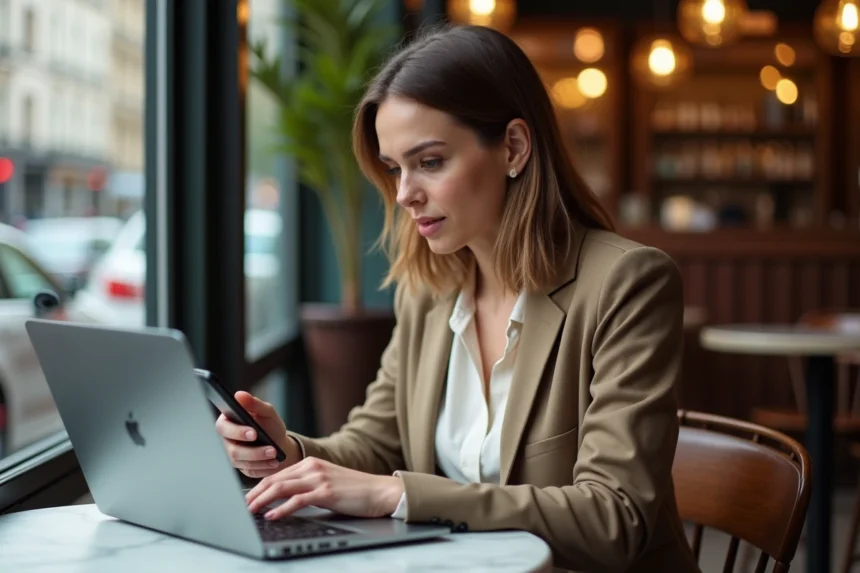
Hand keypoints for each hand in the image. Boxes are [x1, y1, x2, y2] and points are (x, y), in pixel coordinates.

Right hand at [214, 391, 300, 477]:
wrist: (279, 443)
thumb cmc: (270, 425)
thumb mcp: (267, 412)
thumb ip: (254, 403)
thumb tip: (239, 394)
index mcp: (228, 422)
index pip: (224, 427)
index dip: (237, 431)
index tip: (254, 433)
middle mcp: (227, 440)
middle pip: (231, 450)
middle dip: (253, 451)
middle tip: (272, 449)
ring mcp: (232, 456)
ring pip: (240, 462)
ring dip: (260, 459)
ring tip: (276, 455)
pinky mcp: (241, 467)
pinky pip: (249, 471)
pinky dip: (263, 467)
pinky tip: (274, 463)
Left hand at [245, 457, 403, 519]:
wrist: (379, 491)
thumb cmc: (355, 490)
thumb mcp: (327, 482)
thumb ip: (308, 486)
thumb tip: (285, 499)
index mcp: (311, 463)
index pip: (278, 474)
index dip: (260, 486)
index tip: (248, 497)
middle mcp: (313, 467)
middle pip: (275, 479)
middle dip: (255, 493)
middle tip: (243, 505)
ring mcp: (319, 478)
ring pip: (281, 487)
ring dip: (262, 500)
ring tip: (250, 510)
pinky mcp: (326, 492)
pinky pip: (297, 501)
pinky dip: (281, 509)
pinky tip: (272, 515)